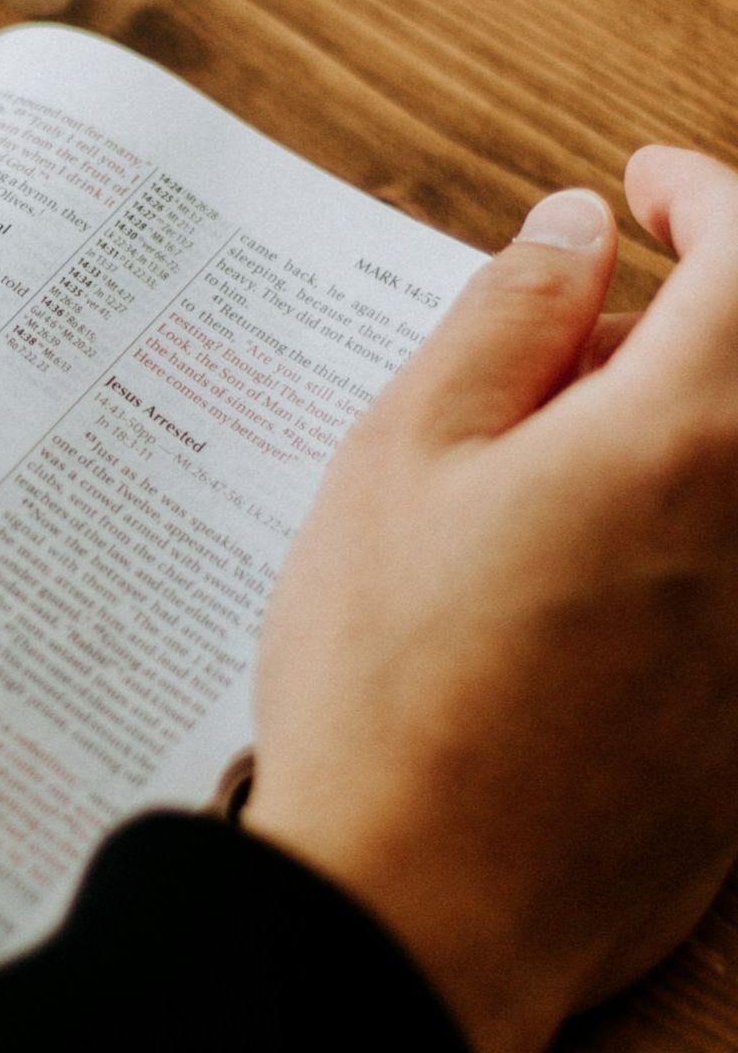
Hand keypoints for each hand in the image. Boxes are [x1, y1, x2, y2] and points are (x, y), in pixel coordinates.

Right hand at [243, 147, 737, 1052]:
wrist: (421, 901)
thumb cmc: (386, 680)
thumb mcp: (399, 463)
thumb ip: (500, 327)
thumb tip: (571, 237)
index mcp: (687, 435)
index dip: (704, 192)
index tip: (643, 189)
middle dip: (685, 314)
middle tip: (562, 339)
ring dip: (677, 424)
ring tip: (539, 467)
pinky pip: (737, 574)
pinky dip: (684, 526)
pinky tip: (567, 577)